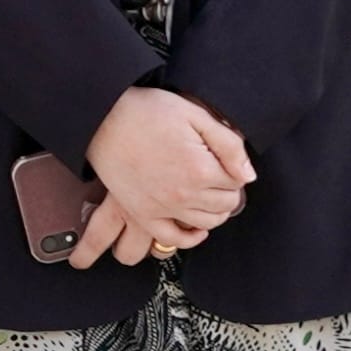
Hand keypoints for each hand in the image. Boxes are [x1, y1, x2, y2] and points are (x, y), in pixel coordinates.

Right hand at [73, 86, 250, 264]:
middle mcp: (183, 194)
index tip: (225, 161)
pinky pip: (171, 239)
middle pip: (225, 205)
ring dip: (215, 212)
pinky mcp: (142, 214)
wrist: (103, 118)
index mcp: (200, 169)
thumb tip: (247, 175)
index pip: (237, 182)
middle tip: (219, 176)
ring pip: (206, 223)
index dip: (234, 170)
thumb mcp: (195, 115)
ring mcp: (161, 207)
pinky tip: (196, 228)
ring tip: (209, 195)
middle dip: (227, 191)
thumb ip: (228, 144)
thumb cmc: (147, 111)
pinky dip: (189, 238)